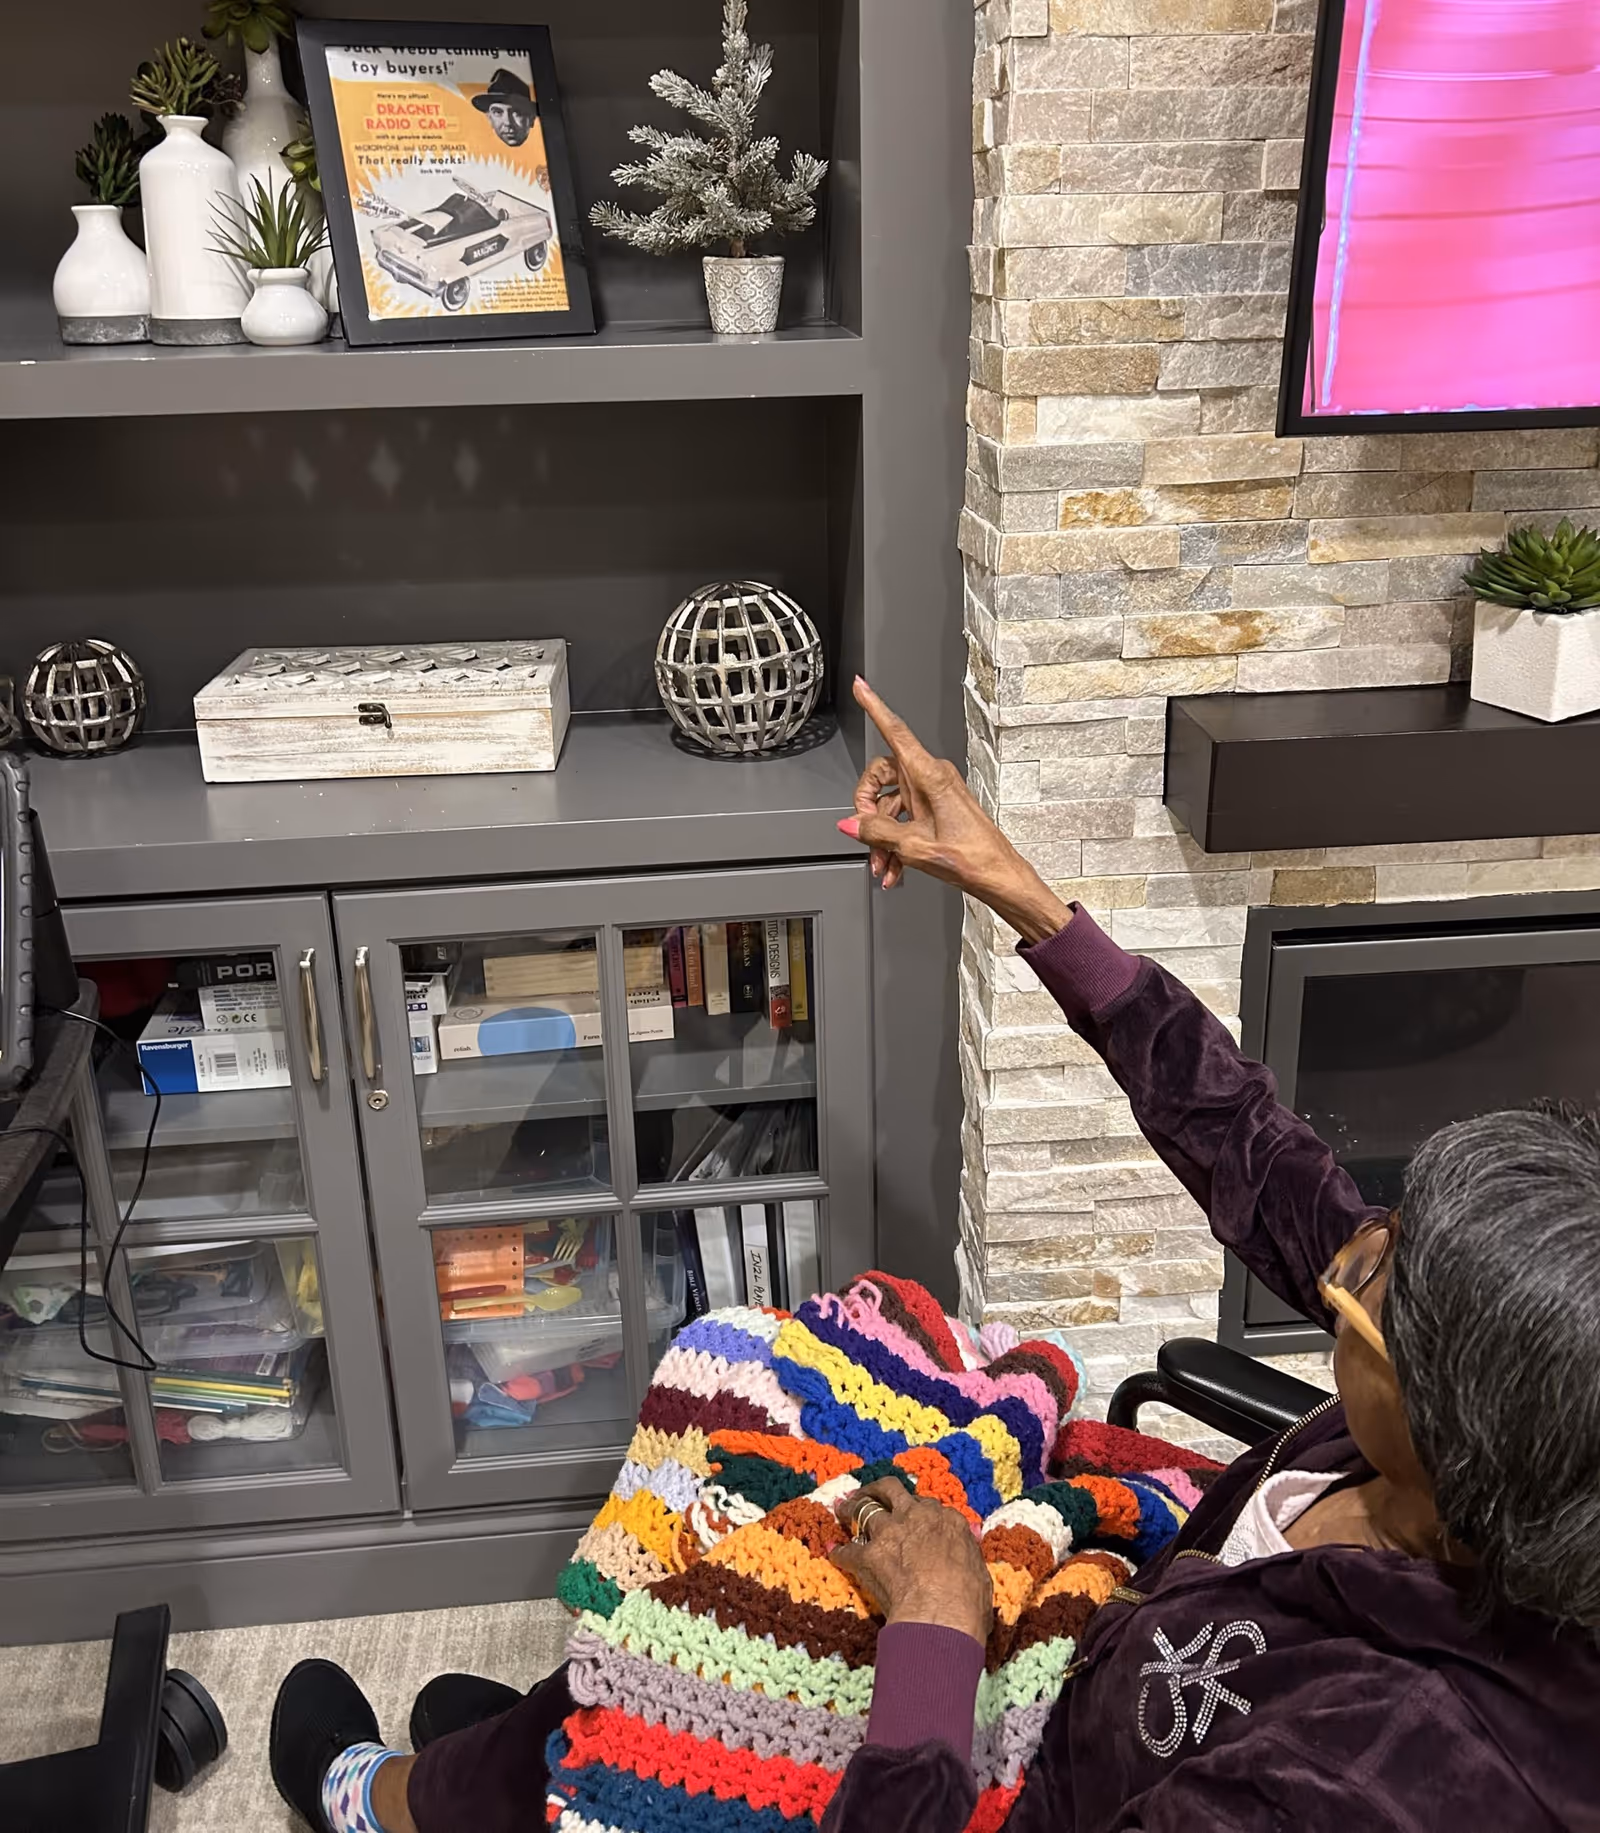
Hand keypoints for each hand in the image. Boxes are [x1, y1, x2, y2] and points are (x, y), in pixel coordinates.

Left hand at [831, 1479, 993, 1646]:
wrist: (941, 1617)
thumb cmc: (968, 1603)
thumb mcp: (979, 1575)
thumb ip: (967, 1560)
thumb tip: (967, 1566)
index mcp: (947, 1521)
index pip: (926, 1504)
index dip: (915, 1509)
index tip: (909, 1515)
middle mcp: (916, 1517)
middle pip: (891, 1489)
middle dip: (877, 1490)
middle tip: (867, 1494)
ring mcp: (890, 1532)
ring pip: (863, 1508)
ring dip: (851, 1509)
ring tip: (842, 1510)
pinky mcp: (868, 1555)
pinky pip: (848, 1550)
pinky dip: (840, 1553)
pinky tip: (835, 1554)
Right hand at [839, 678, 1073, 946]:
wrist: (998, 876)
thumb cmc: (972, 857)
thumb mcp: (915, 846)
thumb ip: (878, 832)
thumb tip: (852, 823)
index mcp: (929, 776)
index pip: (896, 732)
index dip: (875, 707)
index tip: (860, 687)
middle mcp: (931, 778)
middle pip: (881, 776)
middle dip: (867, 807)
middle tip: (865, 833)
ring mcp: (934, 794)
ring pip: (891, 804)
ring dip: (881, 836)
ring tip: (882, 865)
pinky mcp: (936, 810)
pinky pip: (904, 818)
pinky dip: (894, 843)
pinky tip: (893, 867)